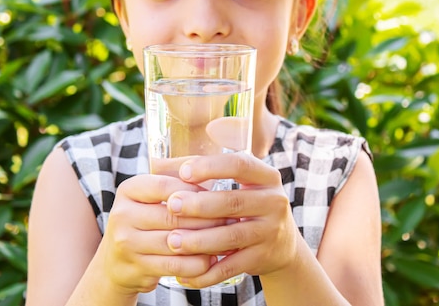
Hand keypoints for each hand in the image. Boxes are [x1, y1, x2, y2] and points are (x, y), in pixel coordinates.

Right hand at [95, 173, 229, 294]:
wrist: (117, 262)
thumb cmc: (146, 220)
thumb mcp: (153, 195)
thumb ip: (178, 177)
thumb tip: (211, 166)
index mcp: (128, 190)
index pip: (164, 186)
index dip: (194, 191)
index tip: (217, 195)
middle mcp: (122, 215)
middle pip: (173, 215)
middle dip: (207, 218)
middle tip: (232, 219)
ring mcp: (127, 243)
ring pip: (176, 242)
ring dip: (207, 243)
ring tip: (228, 239)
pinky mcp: (136, 268)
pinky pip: (175, 266)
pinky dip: (197, 264)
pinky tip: (213, 260)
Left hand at [163, 152, 299, 287]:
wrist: (281, 244)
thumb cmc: (245, 204)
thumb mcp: (236, 183)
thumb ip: (202, 172)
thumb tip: (157, 164)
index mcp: (265, 176)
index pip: (240, 165)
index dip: (211, 167)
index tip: (184, 172)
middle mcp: (273, 202)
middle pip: (233, 201)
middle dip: (199, 205)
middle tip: (172, 206)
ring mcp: (270, 231)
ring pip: (232, 236)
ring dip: (200, 240)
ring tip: (173, 241)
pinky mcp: (263, 258)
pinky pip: (232, 266)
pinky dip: (207, 273)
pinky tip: (185, 273)